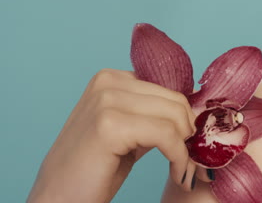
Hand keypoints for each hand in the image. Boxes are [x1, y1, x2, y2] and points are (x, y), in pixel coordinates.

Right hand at [27, 68, 211, 202]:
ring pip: (175, 117)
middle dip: (190, 132)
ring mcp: (106, 100)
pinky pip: (166, 135)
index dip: (186, 116)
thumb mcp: (131, 130)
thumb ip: (155, 115)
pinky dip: (179, 157)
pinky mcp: (110, 125)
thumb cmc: (96, 166)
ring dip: (186, 148)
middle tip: (191, 159)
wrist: (58, 196)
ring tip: (182, 168)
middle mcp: (108, 81)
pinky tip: (177, 173)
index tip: (191, 141)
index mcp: (112, 78)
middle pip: (176, 100)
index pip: (170, 88)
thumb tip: (196, 112)